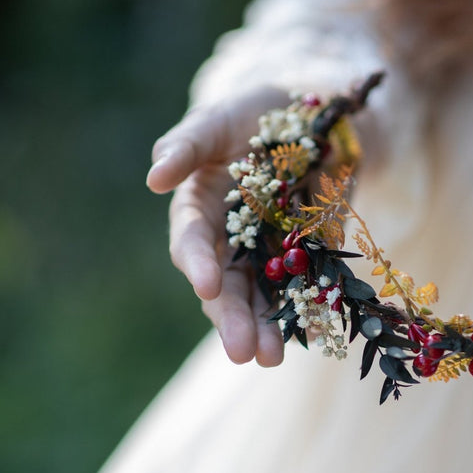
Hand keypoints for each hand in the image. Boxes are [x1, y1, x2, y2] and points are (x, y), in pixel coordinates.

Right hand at [148, 87, 289, 366]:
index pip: (193, 242)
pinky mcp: (310, 261)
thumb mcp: (221, 119)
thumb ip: (188, 144)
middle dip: (230, 318)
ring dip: (265, 329)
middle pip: (225, 285)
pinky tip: (314, 336)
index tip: (205, 285)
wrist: (319, 120)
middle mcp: (231, 241)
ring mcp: (270, 255)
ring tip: (270, 358)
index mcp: (200, 209)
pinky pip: (306, 292)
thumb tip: (154, 178)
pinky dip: (309, 314)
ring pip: (261, 299)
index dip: (199, 263)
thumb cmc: (255, 113)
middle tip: (240, 351)